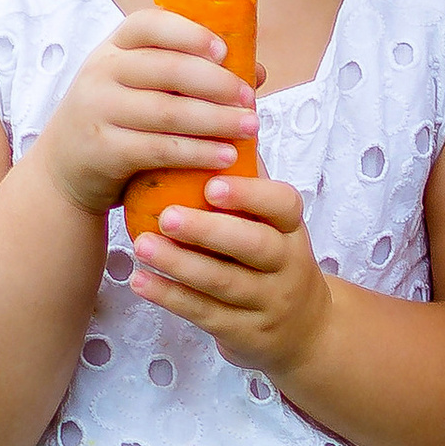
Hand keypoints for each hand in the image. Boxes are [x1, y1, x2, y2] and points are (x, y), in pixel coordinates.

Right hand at [37, 8, 259, 220]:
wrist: (63, 170)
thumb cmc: (118, 121)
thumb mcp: (143, 89)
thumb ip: (192, 76)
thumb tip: (256, 70)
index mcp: (115, 47)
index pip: (149, 24)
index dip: (189, 33)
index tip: (225, 51)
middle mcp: (101, 71)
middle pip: (167, 68)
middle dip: (216, 83)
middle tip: (250, 99)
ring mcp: (98, 110)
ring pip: (166, 111)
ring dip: (215, 120)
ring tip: (250, 127)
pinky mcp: (102, 150)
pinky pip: (158, 148)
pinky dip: (197, 152)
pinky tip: (225, 156)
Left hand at [130, 173, 332, 376]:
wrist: (304, 330)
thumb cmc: (273, 257)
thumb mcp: (273, 220)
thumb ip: (247, 176)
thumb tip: (215, 112)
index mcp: (291, 228)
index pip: (282, 205)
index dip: (250, 195)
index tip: (212, 183)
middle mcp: (287, 265)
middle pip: (254, 246)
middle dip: (209, 231)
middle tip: (167, 215)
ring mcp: (268, 302)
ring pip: (225, 283)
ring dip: (180, 264)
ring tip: (141, 245)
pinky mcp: (246, 333)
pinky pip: (206, 314)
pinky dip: (171, 297)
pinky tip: (140, 281)